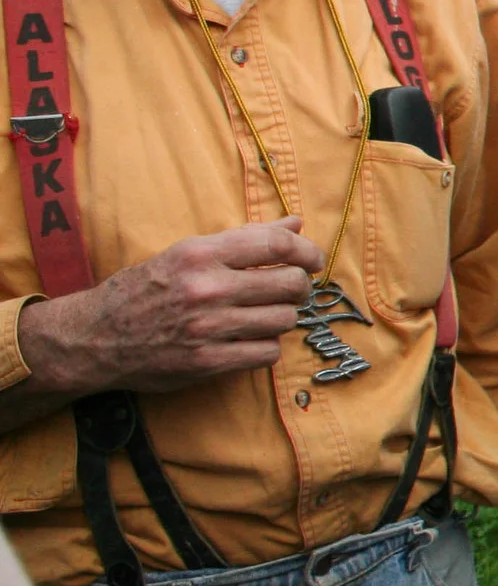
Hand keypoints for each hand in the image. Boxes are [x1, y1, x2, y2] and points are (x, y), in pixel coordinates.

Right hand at [14, 220, 323, 399]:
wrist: (95, 336)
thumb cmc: (147, 289)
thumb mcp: (188, 253)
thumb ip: (245, 238)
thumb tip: (296, 223)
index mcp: (200, 254)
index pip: (276, 244)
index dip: (307, 251)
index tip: (313, 260)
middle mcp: (206, 288)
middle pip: (289, 284)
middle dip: (298, 286)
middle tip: (288, 290)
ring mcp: (207, 327)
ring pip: (283, 319)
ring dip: (281, 317)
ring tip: (262, 314)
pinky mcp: (207, 362)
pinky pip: (267, 352)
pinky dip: (266, 346)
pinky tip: (249, 339)